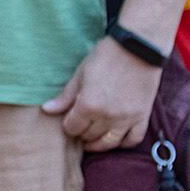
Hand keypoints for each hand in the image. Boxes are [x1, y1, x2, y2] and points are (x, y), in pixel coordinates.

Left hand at [47, 36, 159, 151]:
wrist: (139, 47)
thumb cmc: (106, 56)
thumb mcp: (81, 74)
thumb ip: (66, 96)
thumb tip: (47, 110)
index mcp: (88, 105)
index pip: (72, 127)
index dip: (68, 125)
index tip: (69, 119)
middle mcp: (107, 116)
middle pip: (89, 135)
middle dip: (82, 132)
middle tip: (81, 125)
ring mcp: (126, 118)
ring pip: (109, 143)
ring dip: (99, 143)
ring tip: (94, 138)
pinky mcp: (142, 116)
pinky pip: (133, 140)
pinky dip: (124, 142)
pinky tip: (116, 138)